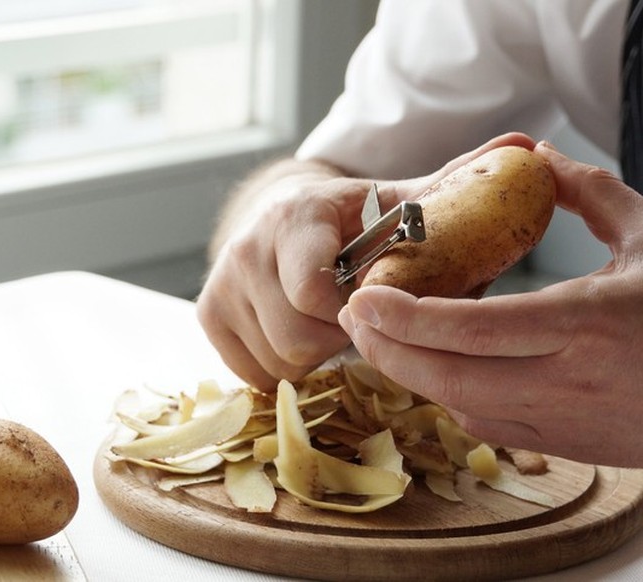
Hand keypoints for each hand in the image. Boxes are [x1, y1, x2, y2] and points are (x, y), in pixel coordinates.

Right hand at [197, 133, 535, 389]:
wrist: (281, 213)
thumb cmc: (353, 217)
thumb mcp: (398, 200)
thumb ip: (453, 187)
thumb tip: (523, 148)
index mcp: (295, 218)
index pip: (313, 292)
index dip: (353, 316)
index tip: (376, 308)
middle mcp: (245, 249)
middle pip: (296, 336)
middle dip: (338, 340)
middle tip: (359, 320)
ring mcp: (220, 285)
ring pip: (275, 360)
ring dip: (315, 357)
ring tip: (332, 326)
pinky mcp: (208, 314)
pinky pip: (251, 372)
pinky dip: (283, 368)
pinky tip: (302, 339)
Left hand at [340, 141, 642, 466]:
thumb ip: (591, 194)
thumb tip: (539, 157)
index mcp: (588, 324)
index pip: (473, 330)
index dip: (407, 318)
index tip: (361, 298)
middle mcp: (568, 380)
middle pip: (448, 377)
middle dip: (386, 350)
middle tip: (352, 317)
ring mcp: (563, 420)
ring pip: (458, 406)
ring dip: (407, 374)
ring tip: (376, 338)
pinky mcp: (563, 443)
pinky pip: (484, 423)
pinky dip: (446, 394)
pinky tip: (430, 366)